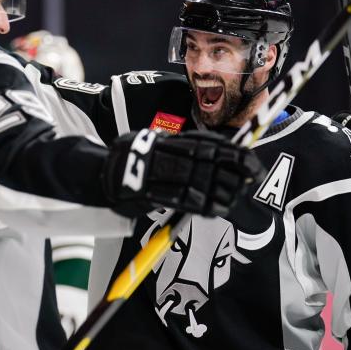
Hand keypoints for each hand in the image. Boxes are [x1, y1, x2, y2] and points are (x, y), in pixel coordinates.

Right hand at [102, 129, 263, 216]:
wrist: (99, 174)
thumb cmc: (134, 161)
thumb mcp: (155, 143)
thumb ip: (182, 147)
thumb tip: (221, 152)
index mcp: (166, 140)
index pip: (206, 143)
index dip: (232, 151)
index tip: (251, 160)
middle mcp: (161, 153)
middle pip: (205, 160)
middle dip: (232, 170)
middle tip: (251, 179)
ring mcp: (153, 173)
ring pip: (196, 180)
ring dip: (220, 190)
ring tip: (234, 198)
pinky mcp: (146, 194)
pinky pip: (179, 200)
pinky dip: (201, 205)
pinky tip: (216, 209)